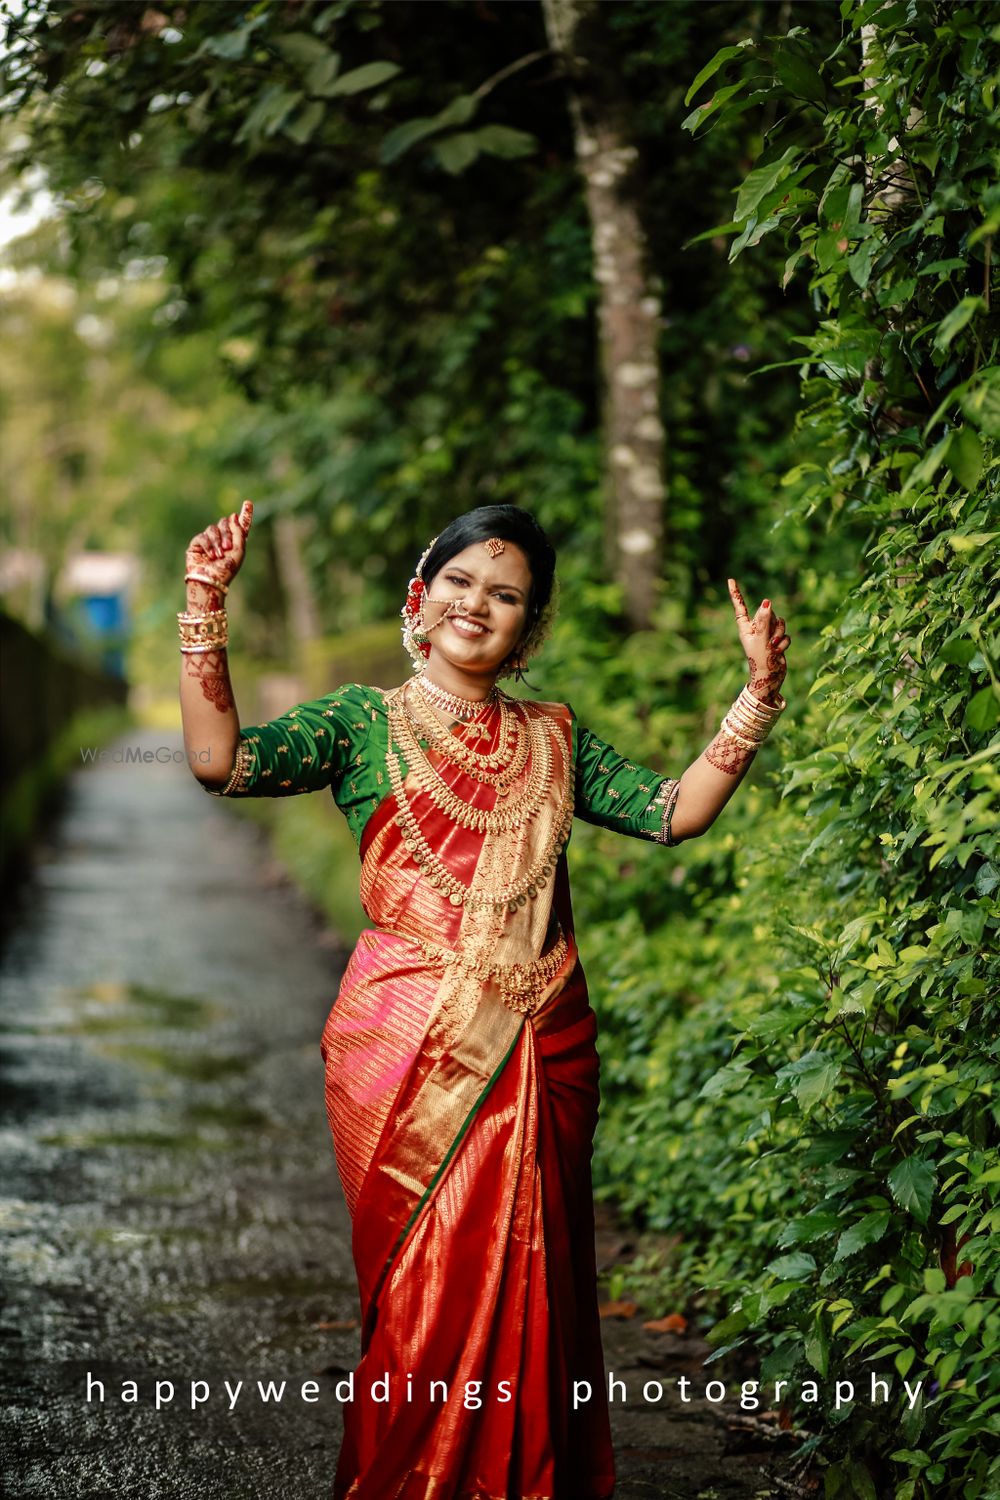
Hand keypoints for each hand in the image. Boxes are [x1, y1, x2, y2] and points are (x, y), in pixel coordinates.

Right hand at [185, 501, 253, 589]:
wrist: (210, 582)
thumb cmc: (226, 571)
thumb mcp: (239, 551)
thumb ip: (239, 532)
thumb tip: (233, 515)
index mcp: (235, 543)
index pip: (240, 525)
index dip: (245, 514)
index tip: (248, 503)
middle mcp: (222, 540)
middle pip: (224, 523)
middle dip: (227, 533)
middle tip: (227, 548)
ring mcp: (209, 541)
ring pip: (212, 528)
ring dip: (217, 541)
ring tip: (218, 556)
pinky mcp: (197, 544)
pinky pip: (202, 536)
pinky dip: (208, 545)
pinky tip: (210, 556)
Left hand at [727, 578, 790, 704]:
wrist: (769, 677)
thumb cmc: (760, 659)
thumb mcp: (761, 638)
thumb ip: (764, 620)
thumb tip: (766, 602)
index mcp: (745, 627)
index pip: (740, 607)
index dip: (736, 593)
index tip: (730, 580)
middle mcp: (756, 629)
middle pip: (768, 613)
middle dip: (772, 625)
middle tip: (768, 640)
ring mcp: (767, 634)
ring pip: (779, 622)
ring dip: (779, 634)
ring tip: (773, 647)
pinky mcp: (777, 641)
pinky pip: (785, 634)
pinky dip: (784, 643)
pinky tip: (778, 652)